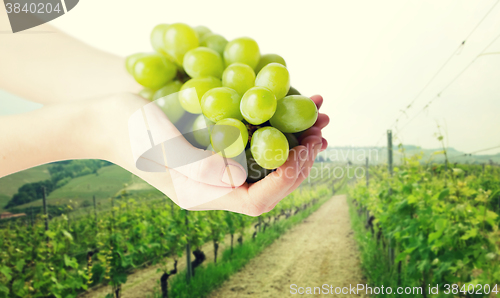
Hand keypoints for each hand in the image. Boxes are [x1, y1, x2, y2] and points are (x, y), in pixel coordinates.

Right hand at [0, 92, 328, 215]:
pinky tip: (287, 110)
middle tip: (320, 132)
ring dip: (295, 143)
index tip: (304, 150)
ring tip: (316, 120)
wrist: (103, 117)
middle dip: (300, 160)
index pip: (257, 200)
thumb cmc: (126, 131)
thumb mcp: (158, 145)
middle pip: (270, 183)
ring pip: (266, 163)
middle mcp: (214, 187)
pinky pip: (254, 145)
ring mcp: (216, 168)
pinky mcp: (215, 148)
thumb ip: (196, 166)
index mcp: (203, 195)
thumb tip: (236, 179)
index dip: (286, 179)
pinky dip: (276, 129)